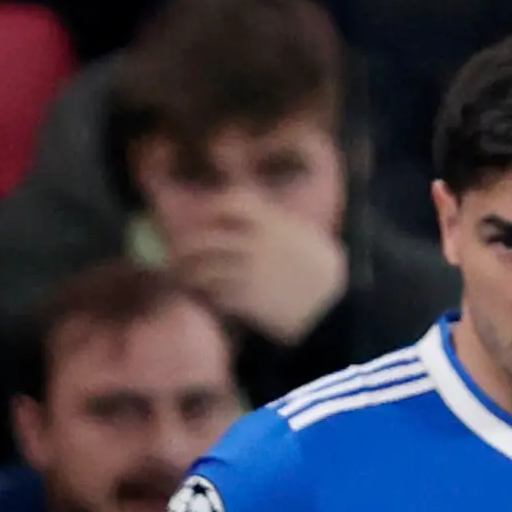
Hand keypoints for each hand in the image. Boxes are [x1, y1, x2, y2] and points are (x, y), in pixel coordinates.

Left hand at [170, 201, 346, 345]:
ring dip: (187, 273)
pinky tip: (199, 295)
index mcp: (273, 222)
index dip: (210, 209)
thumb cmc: (320, 270)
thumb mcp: (302, 235)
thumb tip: (245, 213)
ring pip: (205, 269)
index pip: (231, 203)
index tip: (200, 218)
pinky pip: (214, 294)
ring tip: (177, 276)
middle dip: (185, 246)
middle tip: (174, 252)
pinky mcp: (247, 301)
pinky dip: (202, 294)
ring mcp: (249, 272)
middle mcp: (257, 243)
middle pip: (207, 238)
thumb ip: (273, 221)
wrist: (337, 308)